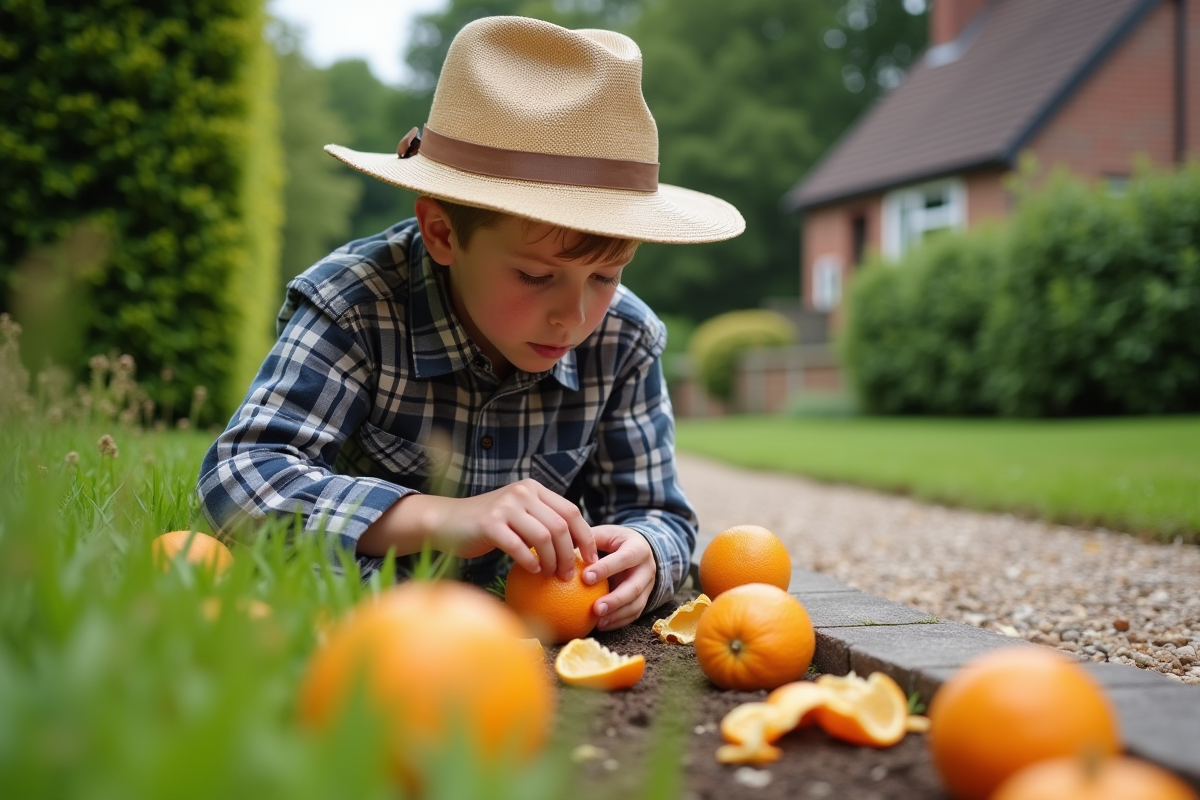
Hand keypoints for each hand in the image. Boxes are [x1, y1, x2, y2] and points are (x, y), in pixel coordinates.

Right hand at [389, 479, 596, 579]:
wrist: (447, 521)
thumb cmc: (488, 525)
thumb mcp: (519, 514)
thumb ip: (543, 521)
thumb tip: (577, 548)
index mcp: (534, 489)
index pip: (571, 512)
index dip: (586, 537)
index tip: (592, 559)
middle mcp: (522, 493)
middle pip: (560, 526)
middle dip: (570, 554)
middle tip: (569, 575)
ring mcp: (505, 506)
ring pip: (543, 537)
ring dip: (552, 561)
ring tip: (552, 576)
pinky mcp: (490, 524)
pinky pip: (519, 547)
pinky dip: (530, 562)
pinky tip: (533, 572)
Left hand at [582, 525, 656, 630]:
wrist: (639, 549)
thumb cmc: (615, 541)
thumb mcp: (605, 534)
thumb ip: (588, 540)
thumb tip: (563, 547)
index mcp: (638, 548)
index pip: (624, 559)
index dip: (606, 569)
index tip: (585, 577)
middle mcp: (647, 568)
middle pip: (635, 587)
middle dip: (615, 599)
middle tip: (595, 608)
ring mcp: (648, 586)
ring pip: (636, 605)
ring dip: (617, 615)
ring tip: (598, 622)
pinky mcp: (644, 599)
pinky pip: (633, 614)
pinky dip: (618, 622)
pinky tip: (600, 625)